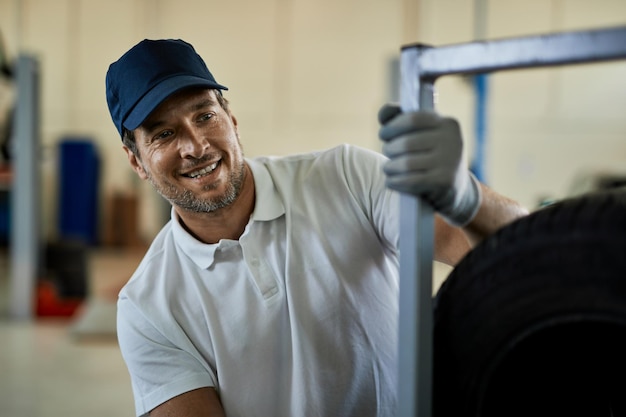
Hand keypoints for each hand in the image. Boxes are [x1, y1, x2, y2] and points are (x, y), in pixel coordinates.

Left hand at [378, 103, 481, 225]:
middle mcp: (452, 140)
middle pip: (406, 143)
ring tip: (388, 169)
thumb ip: (401, 118)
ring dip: (390, 167)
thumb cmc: (430, 156)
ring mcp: (450, 161)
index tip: (384, 135)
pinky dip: (395, 181)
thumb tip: (383, 114)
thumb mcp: (423, 134)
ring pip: (406, 163)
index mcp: (447, 123)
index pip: (413, 119)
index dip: (392, 127)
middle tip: (388, 155)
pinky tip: (391, 182)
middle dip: (389, 149)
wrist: (455, 189)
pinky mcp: (444, 181)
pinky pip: (410, 180)